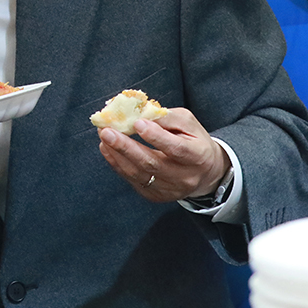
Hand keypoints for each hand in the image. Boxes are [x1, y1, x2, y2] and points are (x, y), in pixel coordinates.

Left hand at [96, 107, 229, 202]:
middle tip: (106, 131)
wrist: (204, 172)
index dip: (156, 137)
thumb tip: (139, 112)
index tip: (137, 123)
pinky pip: (132, 180)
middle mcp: (185, 177)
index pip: (176, 148)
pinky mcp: (155, 196)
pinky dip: (117, 164)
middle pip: (152, 163)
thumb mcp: (188, 123)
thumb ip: (166, 117)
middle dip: (126, 146)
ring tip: (103, 137)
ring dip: (117, 154)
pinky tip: (108, 149)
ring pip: (138, 174)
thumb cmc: (193, 140)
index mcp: (198, 156)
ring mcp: (169, 190)